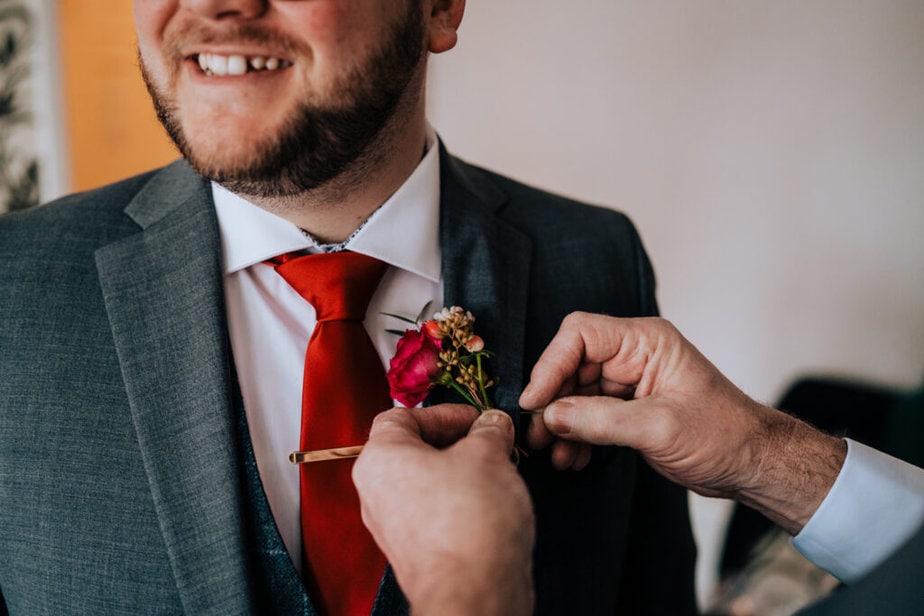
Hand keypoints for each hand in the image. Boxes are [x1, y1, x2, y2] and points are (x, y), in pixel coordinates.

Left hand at [352, 404, 534, 615]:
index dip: (444, 412)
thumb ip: (488, 431)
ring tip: (498, 474)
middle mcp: (376, 493)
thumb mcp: (488, 454)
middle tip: (492, 444)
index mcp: (380, 458)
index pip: (403, 415)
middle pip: (415, 450)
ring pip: (426, 484)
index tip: (477, 419)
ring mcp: (392, 527)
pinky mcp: (414, 552)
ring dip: (463, 474)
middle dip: (458, 444)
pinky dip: (460, 504)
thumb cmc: (469, 522)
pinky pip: (433, 515)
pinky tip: (491, 506)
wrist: (472, 591)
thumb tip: (493, 425)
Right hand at [519, 313, 845, 533]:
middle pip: (571, 365)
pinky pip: (588, 414)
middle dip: (551, 401)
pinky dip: (576, 435)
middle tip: (536, 435)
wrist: (753, 464)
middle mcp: (633, 355)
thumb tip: (550, 416)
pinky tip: (572, 458)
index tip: (535, 401)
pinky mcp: (628, 407)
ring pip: (575, 393)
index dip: (551, 364)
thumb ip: (600, 420)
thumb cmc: (723, 434)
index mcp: (645, 342)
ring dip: (561, 424)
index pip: (580, 335)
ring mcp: (630, 381)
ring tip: (553, 454)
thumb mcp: (658, 427)